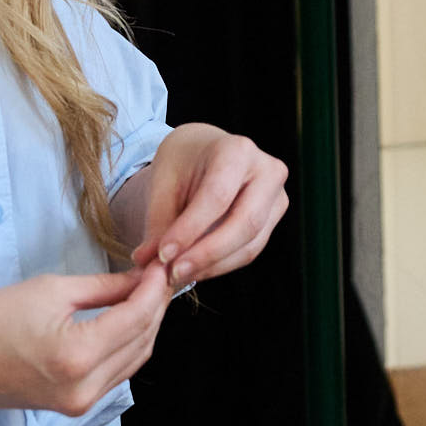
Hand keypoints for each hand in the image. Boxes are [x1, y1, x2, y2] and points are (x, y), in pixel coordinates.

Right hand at [0, 265, 169, 418]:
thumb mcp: (50, 291)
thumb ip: (104, 288)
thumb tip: (141, 279)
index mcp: (78, 356)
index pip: (137, 318)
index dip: (154, 289)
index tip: (161, 266)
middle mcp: (85, 387)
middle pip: (142, 341)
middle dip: (155, 307)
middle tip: (160, 277)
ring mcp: (81, 402)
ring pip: (134, 360)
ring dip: (146, 327)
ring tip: (148, 295)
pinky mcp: (75, 406)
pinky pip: (117, 374)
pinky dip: (128, 346)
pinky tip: (129, 321)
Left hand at [129, 123, 289, 287]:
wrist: (204, 153)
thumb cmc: (184, 162)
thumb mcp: (164, 182)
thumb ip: (159, 222)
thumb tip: (149, 264)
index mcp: (238, 150)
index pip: (217, 196)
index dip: (190, 230)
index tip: (163, 255)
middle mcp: (267, 171)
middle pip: (245, 223)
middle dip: (206, 254)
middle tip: (173, 273)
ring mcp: (277, 197)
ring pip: (250, 244)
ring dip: (212, 266)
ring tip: (178, 274)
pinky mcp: (274, 219)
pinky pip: (250, 251)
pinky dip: (220, 265)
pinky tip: (195, 269)